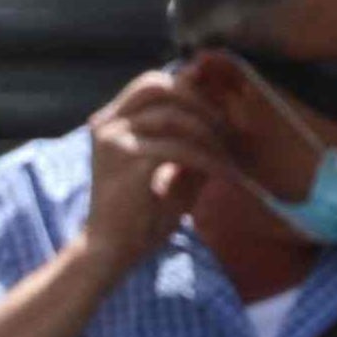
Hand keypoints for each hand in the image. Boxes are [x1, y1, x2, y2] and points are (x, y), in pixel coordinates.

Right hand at [72, 66, 226, 274]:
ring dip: (210, 135)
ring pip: (175, 117)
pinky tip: (224, 173)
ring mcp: (115, 140)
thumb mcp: (170, 172)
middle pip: (160, 86)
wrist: (111, 252)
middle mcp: (107, 124)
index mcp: (111, 122)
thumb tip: (222, 117)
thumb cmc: (139, 216)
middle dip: (200, 102)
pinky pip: (181, 149)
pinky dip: (209, 159)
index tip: (221, 102)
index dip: (188, 86)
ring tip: (229, 156)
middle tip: (228, 127)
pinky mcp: (129, 161)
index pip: (151, 84)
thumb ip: (189, 143)